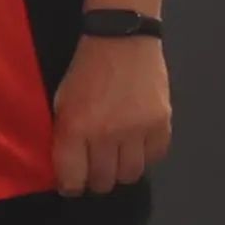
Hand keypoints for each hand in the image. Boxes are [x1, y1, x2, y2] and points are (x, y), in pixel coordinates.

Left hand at [48, 32, 174, 193]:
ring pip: (131, 174)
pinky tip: (139, 143)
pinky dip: (146, 155)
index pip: (73, 180)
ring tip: (119, 156)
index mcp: (76, 127)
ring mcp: (137, 129)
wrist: (122, 38)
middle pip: (104, 181)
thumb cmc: (86, 70)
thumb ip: (64, 137)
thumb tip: (68, 170)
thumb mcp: (62, 102)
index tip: (73, 182)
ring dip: (122, 170)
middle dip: (97, 180)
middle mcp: (107, 134)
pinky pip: (156, 156)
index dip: (72, 187)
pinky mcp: (162, 121)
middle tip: (97, 168)